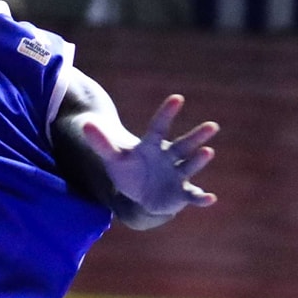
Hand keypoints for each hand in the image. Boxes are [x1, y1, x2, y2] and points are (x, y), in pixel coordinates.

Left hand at [79, 94, 218, 219]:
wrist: (140, 194)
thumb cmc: (128, 171)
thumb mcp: (114, 158)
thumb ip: (102, 143)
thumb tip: (85, 124)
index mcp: (153, 145)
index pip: (159, 126)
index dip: (167, 113)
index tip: (178, 98)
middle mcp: (170, 156)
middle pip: (184, 144)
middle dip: (198, 136)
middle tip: (212, 126)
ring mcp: (177, 174)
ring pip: (190, 165)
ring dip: (199, 160)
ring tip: (208, 152)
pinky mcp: (181, 193)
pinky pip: (192, 195)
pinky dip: (201, 198)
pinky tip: (211, 199)